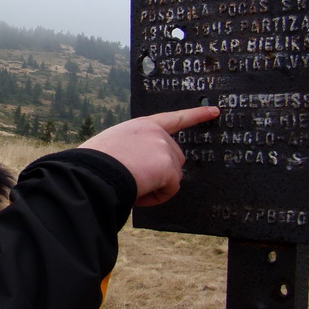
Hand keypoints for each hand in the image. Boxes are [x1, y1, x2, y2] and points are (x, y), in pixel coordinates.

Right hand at [80, 106, 218, 206]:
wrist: (93, 172)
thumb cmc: (94, 164)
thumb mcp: (114, 146)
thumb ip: (134, 150)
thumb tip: (142, 170)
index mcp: (141, 125)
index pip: (173, 118)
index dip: (195, 115)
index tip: (215, 110)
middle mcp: (156, 133)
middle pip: (175, 158)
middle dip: (162, 173)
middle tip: (137, 181)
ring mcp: (163, 148)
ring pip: (173, 175)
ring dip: (158, 186)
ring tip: (134, 187)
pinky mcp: (168, 167)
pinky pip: (170, 189)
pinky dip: (157, 197)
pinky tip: (139, 195)